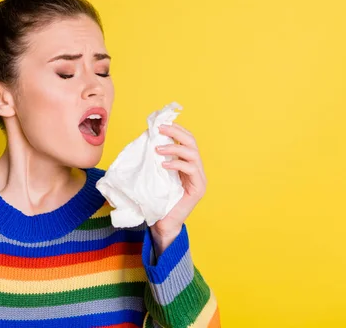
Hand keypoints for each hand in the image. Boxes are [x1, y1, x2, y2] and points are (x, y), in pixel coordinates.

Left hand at [151, 122, 206, 255]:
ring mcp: (199, 178)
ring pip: (193, 154)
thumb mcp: (155, 174)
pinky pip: (191, 170)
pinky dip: (177, 164)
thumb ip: (155, 158)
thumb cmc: (157, 199)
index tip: (161, 123)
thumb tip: (146, 138)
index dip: (176, 129)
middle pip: (192, 142)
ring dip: (174, 148)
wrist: (162, 224)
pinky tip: (163, 164)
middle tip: (160, 128)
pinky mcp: (198, 188)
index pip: (186, 139)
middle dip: (176, 132)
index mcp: (186, 163)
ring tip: (158, 149)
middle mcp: (195, 168)